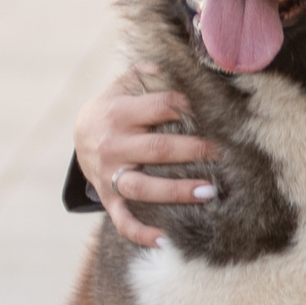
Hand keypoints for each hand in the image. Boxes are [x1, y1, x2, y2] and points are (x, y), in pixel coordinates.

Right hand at [77, 71, 220, 249]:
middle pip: (158, 149)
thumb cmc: (116, 106)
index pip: (161, 107)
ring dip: (175, 192)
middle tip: (226, 153)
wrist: (79, 133)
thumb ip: (151, 74)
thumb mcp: (125, 84)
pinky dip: (141, 233)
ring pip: (142, 187)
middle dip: (194, 151)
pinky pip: (123, 220)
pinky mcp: (109, 197)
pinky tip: (166, 241)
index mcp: (119, 112)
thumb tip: (186, 63)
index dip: (191, 107)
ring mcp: (109, 174)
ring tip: (209, 191)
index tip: (220, 112)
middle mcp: (113, 144)